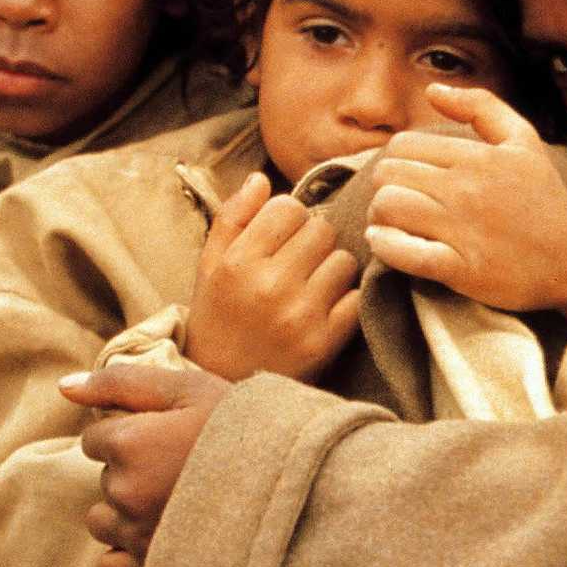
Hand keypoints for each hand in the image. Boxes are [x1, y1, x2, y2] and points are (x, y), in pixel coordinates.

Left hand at [60, 365, 232, 566]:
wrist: (299, 485)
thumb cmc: (246, 428)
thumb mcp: (189, 388)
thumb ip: (121, 382)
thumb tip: (63, 388)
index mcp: (129, 443)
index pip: (96, 438)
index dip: (131, 433)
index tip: (170, 437)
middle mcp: (126, 492)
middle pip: (104, 479)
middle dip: (133, 471)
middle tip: (185, 468)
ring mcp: (138, 536)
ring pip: (104, 521)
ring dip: (127, 512)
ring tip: (177, 502)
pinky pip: (112, 565)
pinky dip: (129, 553)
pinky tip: (164, 536)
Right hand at [184, 171, 361, 381]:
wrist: (224, 388)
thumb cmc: (218, 320)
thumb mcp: (209, 267)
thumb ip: (232, 218)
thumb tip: (260, 179)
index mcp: (237, 263)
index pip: (288, 207)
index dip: (289, 217)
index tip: (282, 236)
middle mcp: (269, 285)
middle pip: (321, 228)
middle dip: (313, 239)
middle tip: (300, 261)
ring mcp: (300, 314)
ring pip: (343, 259)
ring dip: (333, 267)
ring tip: (314, 284)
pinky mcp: (325, 342)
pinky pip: (357, 296)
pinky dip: (348, 298)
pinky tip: (328, 307)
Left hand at [366, 84, 566, 320]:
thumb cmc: (544, 196)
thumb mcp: (522, 139)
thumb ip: (479, 106)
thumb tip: (432, 89)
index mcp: (477, 157)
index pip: (403, 146)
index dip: (396, 160)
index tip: (408, 177)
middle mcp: (467, 189)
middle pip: (388, 174)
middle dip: (385, 186)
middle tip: (398, 201)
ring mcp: (463, 229)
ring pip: (389, 206)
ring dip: (381, 216)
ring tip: (393, 222)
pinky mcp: (461, 268)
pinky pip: (402, 251)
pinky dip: (385, 245)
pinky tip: (388, 243)